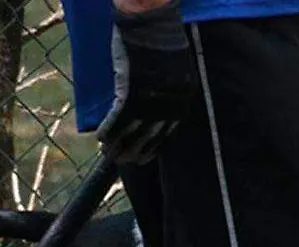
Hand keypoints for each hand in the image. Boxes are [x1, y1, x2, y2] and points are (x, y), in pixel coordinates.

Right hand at [97, 0, 195, 163]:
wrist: (151, 20)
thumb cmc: (160, 38)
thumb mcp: (173, 69)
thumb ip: (167, 88)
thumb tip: (157, 102)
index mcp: (183, 98)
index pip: (169, 130)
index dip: (155, 144)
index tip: (147, 155)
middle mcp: (170, 103)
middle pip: (153, 136)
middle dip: (139, 151)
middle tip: (128, 161)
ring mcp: (150, 99)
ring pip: (133, 132)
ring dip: (120, 146)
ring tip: (111, 156)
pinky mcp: (130, 91)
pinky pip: (117, 119)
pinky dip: (108, 131)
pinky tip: (101, 140)